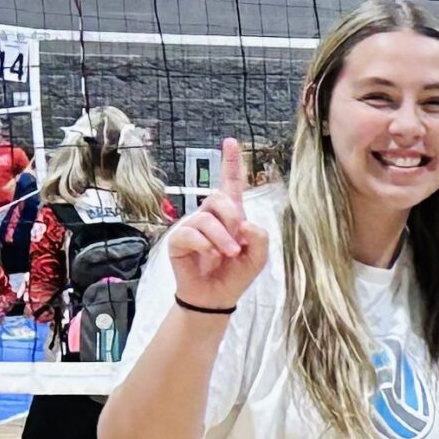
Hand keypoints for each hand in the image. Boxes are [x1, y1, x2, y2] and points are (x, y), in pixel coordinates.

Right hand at [164, 138, 268, 311]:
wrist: (216, 297)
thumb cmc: (235, 273)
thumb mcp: (258, 256)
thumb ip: (260, 237)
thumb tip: (243, 223)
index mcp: (231, 215)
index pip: (230, 184)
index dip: (231, 163)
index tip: (230, 141)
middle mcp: (209, 215)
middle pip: (218, 197)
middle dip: (231, 218)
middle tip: (236, 243)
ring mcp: (192, 226)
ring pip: (205, 218)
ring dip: (221, 239)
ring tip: (226, 255)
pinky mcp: (178, 240)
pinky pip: (190, 234)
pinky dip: (205, 246)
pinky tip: (209, 256)